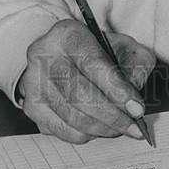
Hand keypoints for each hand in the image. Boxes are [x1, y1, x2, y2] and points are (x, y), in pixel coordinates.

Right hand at [17, 19, 155, 143]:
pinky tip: (101, 127)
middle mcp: (44, 56)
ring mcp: (34, 83)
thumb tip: (133, 100)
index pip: (93, 63)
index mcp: (67, 34)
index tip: (136, 108)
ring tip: (122, 127)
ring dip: (102, 128)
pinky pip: (62, 131)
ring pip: (71, 116)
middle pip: (79, 94)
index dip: (117, 89)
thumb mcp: (123, 46)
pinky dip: (87, 134)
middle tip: (134, 125)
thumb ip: (135, 66)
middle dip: (112, 115)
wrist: (65, 55)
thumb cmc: (97, 51)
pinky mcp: (32, 107)